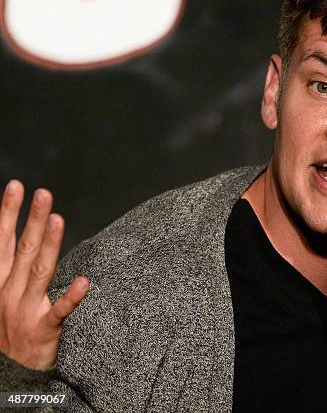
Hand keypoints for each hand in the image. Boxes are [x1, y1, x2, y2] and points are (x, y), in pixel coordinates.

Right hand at [0, 180, 88, 369]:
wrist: (7, 374)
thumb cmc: (7, 329)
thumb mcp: (0, 293)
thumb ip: (10, 265)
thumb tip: (19, 233)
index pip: (2, 240)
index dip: (7, 212)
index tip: (17, 186)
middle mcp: (8, 291)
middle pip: (22, 249)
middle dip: (31, 219)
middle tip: (43, 193)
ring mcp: (25, 310)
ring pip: (39, 271)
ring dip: (49, 245)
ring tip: (57, 219)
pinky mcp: (44, 330)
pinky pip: (60, 311)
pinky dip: (72, 297)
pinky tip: (85, 282)